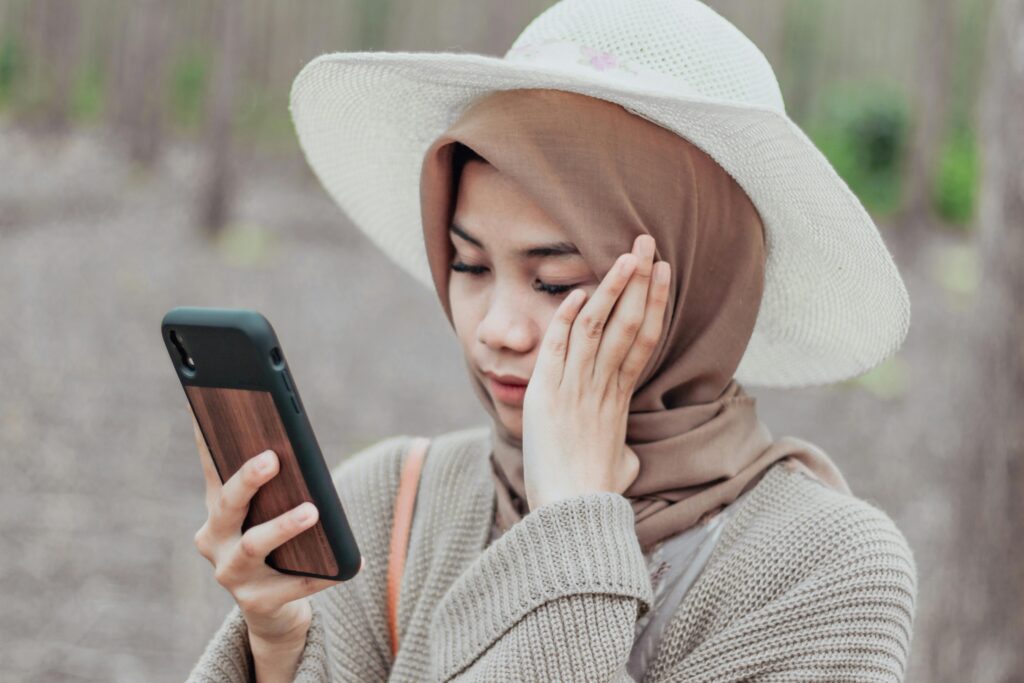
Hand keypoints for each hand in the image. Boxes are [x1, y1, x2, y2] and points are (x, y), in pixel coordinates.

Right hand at [188, 402, 355, 646]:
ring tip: (312, 510)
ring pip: (255, 545)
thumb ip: (275, 481)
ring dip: (283, 525)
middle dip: (248, 479)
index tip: (207, 408)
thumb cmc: (277, 544)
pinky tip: (350, 563)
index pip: (212, 466)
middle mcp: (214, 540)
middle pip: (227, 504)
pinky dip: (322, 573)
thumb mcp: (269, 510)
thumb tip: (292, 440)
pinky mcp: (256, 603)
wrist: (273, 608)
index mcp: (217, 509)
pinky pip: (294, 584)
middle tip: (273, 457)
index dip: (206, 438)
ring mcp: (232, 574)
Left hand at [521, 234, 669, 509]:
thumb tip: (624, 460)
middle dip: (639, 281)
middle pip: (627, 323)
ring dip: (610, 288)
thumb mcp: (618, 469)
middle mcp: (603, 387)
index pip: (643, 340)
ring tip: (624, 256)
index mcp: (621, 400)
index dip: (654, 304)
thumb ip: (621, 453)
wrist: (574, 512)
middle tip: (648, 245)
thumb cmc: (596, 496)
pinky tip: (573, 293)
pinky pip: (558, 349)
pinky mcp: (548, 395)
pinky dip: (565, 320)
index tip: (662, 274)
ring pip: (597, 327)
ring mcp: (576, 388)